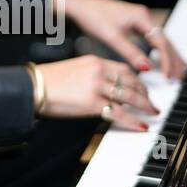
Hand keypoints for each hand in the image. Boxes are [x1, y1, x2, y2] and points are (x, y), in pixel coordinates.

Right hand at [37, 53, 158, 129]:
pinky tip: (141, 124)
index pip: (124, 69)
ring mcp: (97, 87)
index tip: (143, 87)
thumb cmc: (49, 81)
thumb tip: (105, 88)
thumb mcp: (75, 69)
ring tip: (152, 112)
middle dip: (145, 93)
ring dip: (144, 106)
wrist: (34, 86)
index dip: (137, 80)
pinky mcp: (92, 104)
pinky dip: (132, 120)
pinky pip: (118, 113)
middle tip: (151, 102)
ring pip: (129, 96)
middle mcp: (99, 72)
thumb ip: (92, 75)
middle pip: (131, 81)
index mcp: (95, 61)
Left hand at [53, 0, 186, 77]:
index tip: (170, 76)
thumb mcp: (112, 37)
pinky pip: (151, 39)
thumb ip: (131, 52)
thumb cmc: (93, 17)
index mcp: (141, 17)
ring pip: (160, 40)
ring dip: (169, 56)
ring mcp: (139, 19)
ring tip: (179, 71)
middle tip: (183, 76)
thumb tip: (147, 68)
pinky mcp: (133, 23)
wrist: (79, 4)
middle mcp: (143, 16)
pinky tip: (161, 60)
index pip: (161, 42)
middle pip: (165, 40)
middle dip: (175, 59)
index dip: (167, 61)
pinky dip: (158, 51)